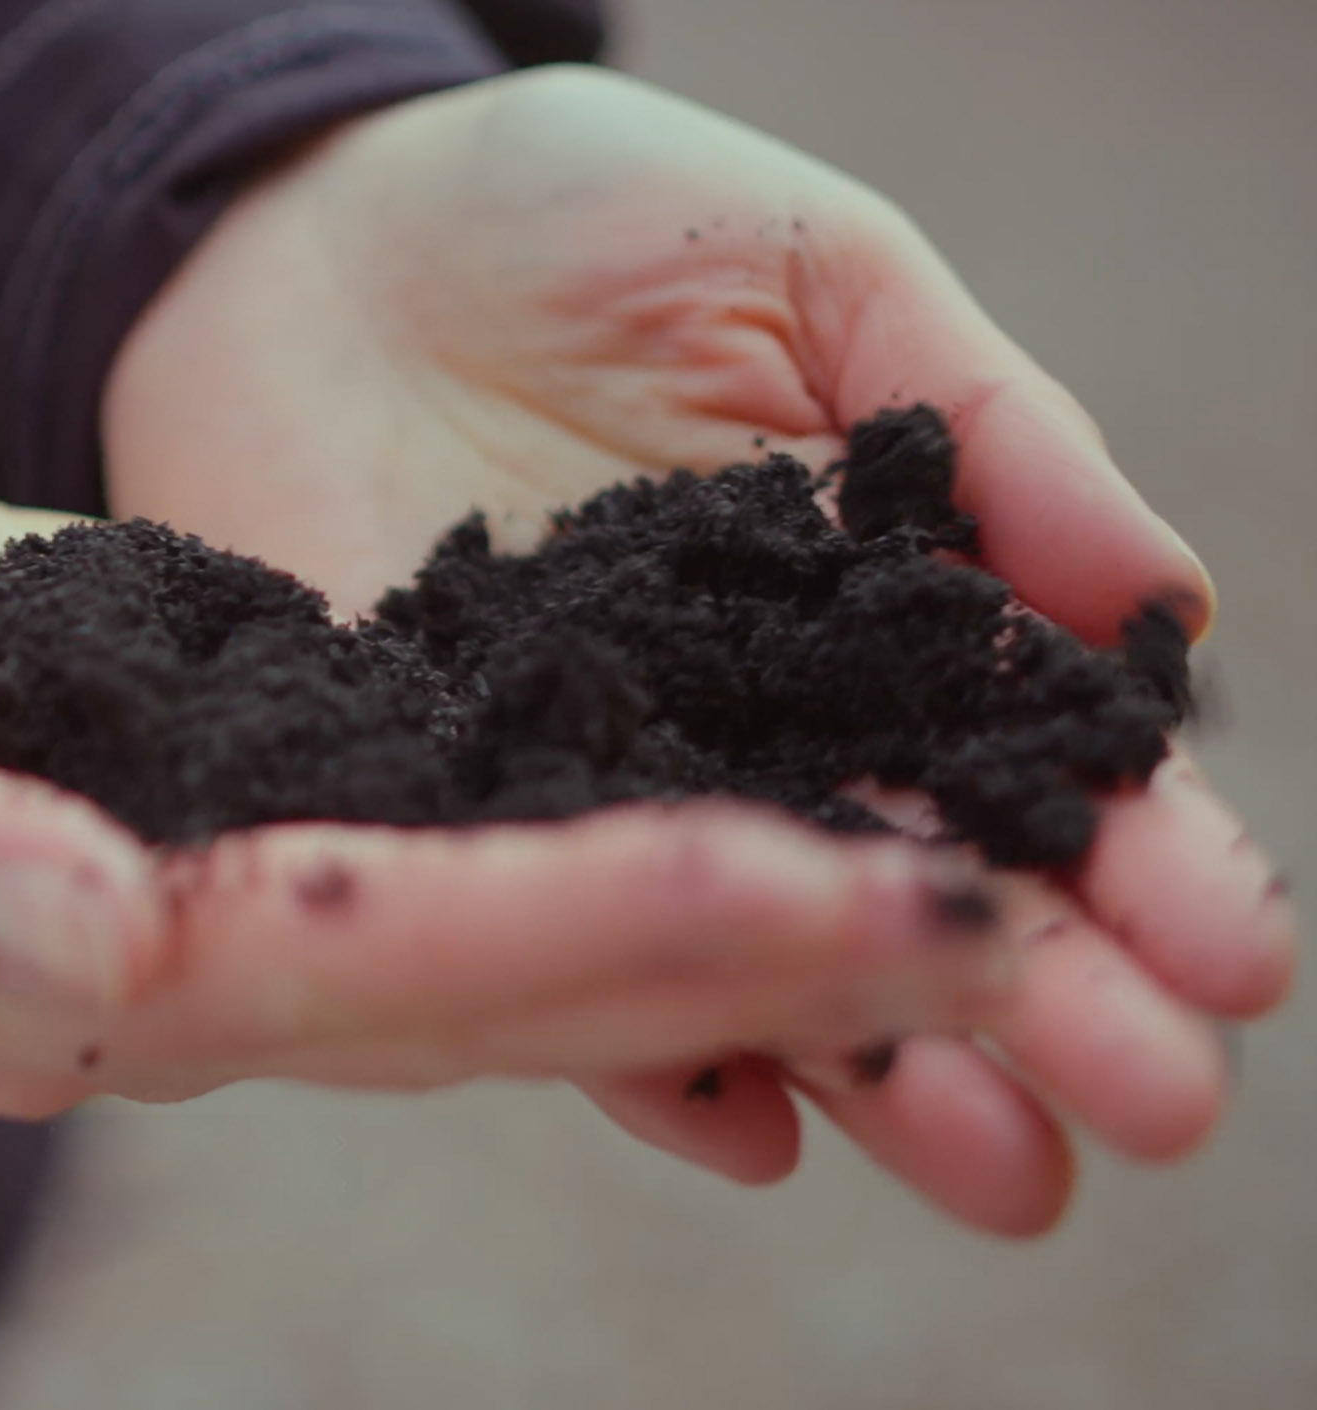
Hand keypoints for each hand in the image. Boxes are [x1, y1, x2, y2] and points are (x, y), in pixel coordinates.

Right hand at [0, 450, 1033, 1126]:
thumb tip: (95, 938)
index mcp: (57, 974)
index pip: (343, 964)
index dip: (567, 935)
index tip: (784, 885)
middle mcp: (189, 971)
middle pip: (488, 981)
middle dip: (732, 946)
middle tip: (976, 911)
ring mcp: (248, 904)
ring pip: (517, 940)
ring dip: (730, 913)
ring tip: (948, 874)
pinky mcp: (282, 814)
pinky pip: (484, 845)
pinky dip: (637, 842)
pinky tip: (789, 804)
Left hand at [103, 67, 1297, 1233]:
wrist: (303, 229)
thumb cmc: (567, 218)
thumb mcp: (804, 267)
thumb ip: (978, 428)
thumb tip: (1167, 603)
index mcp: (855, 605)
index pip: (1011, 744)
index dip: (1130, 846)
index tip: (1231, 954)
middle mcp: (736, 725)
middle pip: (900, 884)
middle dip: (1042, 997)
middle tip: (1160, 1103)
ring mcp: (584, 784)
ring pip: (744, 957)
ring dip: (881, 1072)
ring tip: (1013, 1176)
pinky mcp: (427, 813)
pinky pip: (534, 951)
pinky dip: (635, 1051)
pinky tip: (749, 1129)